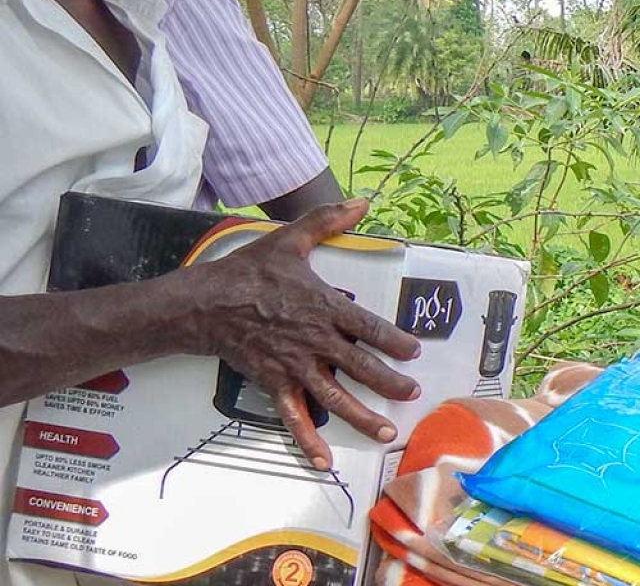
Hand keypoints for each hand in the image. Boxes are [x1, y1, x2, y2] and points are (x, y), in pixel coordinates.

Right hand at [174, 199, 421, 469]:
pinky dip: (308, 439)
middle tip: (412, 394)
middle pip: (361, 367)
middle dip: (390, 382)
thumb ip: (327, 221)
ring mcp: (295, 365)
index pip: (369, 328)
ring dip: (361, 416)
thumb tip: (362, 201)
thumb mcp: (290, 240)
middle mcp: (315, 341)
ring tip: (384, 432)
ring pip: (335, 397)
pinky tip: (324, 460)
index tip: (414, 353)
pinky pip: (294, 416)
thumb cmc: (249, 271)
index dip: (394, 341)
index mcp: (324, 307)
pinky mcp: (274, 383)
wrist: (203, 302)